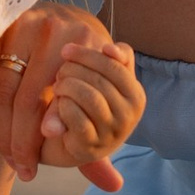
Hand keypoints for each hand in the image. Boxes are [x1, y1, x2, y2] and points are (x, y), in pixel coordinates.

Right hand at [0, 5, 107, 178]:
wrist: (66, 21)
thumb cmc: (83, 68)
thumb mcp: (97, 91)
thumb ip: (100, 133)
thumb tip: (112, 183)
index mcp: (82, 44)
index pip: (55, 102)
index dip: (35, 139)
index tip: (30, 169)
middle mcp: (50, 31)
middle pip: (22, 99)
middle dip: (15, 140)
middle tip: (15, 166)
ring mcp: (19, 27)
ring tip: (2, 155)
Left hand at [39, 39, 143, 193]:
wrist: (78, 141)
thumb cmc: (94, 101)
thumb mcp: (110, 78)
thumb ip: (117, 57)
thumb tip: (109, 48)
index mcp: (137, 96)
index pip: (114, 66)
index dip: (86, 55)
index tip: (66, 50)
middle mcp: (129, 116)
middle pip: (98, 80)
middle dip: (72, 71)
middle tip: (59, 72)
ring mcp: (111, 133)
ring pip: (88, 97)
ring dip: (66, 87)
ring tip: (58, 86)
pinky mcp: (90, 146)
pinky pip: (75, 116)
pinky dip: (63, 105)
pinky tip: (59, 103)